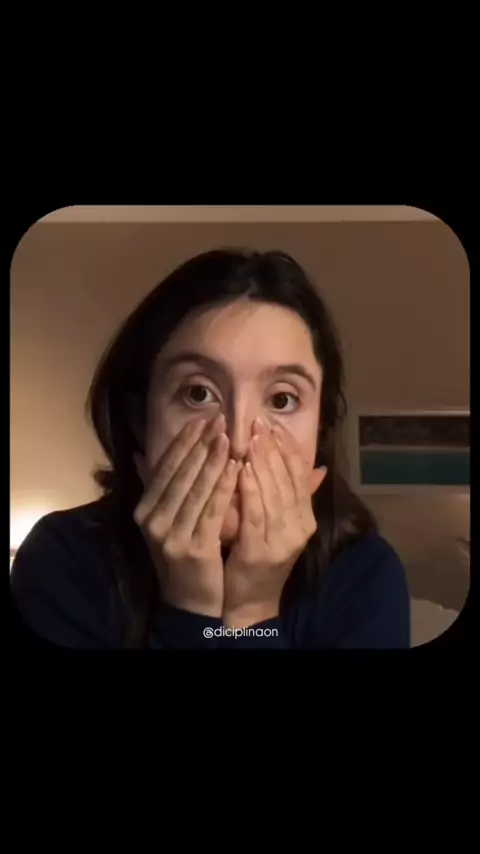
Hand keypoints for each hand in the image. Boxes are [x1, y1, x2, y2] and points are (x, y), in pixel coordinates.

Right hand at [134, 413, 240, 616]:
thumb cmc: (184, 556)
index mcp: (144, 510)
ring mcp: (171, 536)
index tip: (203, 419)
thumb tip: (138, 454)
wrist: (191, 602)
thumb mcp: (165, 522)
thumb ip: (157, 488)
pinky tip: (236, 468)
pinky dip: (223, 486)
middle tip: (219, 419)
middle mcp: (152, 521)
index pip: (165, 467)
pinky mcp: (193, 548)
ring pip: (196, 488)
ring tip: (228, 436)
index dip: (184, 441)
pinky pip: (212, 510)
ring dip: (213, 459)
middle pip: (180, 474)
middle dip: (200, 444)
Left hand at [223, 418, 326, 627]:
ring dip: (262, 463)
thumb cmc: (261, 558)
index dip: (288, 447)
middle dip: (273, 448)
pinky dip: (250, 490)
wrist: (251, 603)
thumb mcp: (282, 524)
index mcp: (306, 518)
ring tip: (251, 438)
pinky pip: (256, 514)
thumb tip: (320, 467)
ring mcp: (282, 541)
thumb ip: (298, 495)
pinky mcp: (261, 551)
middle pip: (288, 480)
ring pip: (274, 493)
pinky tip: (242, 469)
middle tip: (259, 422)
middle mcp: (300, 528)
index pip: (300, 475)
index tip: (273, 423)